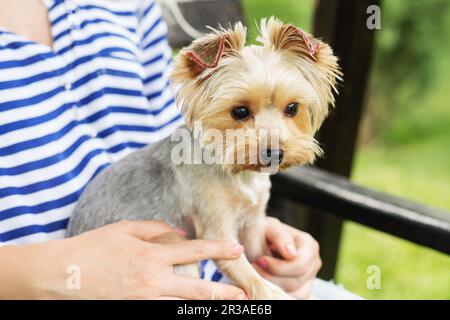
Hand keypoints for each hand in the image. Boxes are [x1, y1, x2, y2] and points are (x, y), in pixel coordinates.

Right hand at [0, 220, 246, 299]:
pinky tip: (186, 302)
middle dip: (223, 293)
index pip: (194, 251)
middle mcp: (152, 280)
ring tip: (223, 302)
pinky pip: (162, 308)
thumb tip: (180, 235)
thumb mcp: (125, 228)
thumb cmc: (94, 246)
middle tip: (243, 294)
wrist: (62, 274)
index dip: (218, 249)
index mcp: (152, 255)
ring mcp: (143, 298)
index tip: (237, 249)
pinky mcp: (133, 308)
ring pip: (182, 304)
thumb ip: (156, 229)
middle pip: (196, 289)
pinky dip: (175, 305)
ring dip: (203, 304)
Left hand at [252, 217, 321, 298]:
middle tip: (254, 268)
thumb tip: (291, 253)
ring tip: (258, 273)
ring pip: (293, 292)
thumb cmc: (265, 232)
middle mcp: (313, 263)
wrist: (259, 242)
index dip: (277, 267)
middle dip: (271, 277)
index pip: (299, 265)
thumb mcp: (270, 226)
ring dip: (272, 285)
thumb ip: (280, 237)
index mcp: (310, 245)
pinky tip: (265, 280)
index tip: (259, 260)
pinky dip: (276, 291)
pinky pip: (291, 297)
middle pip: (296, 281)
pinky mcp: (302, 289)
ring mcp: (310, 278)